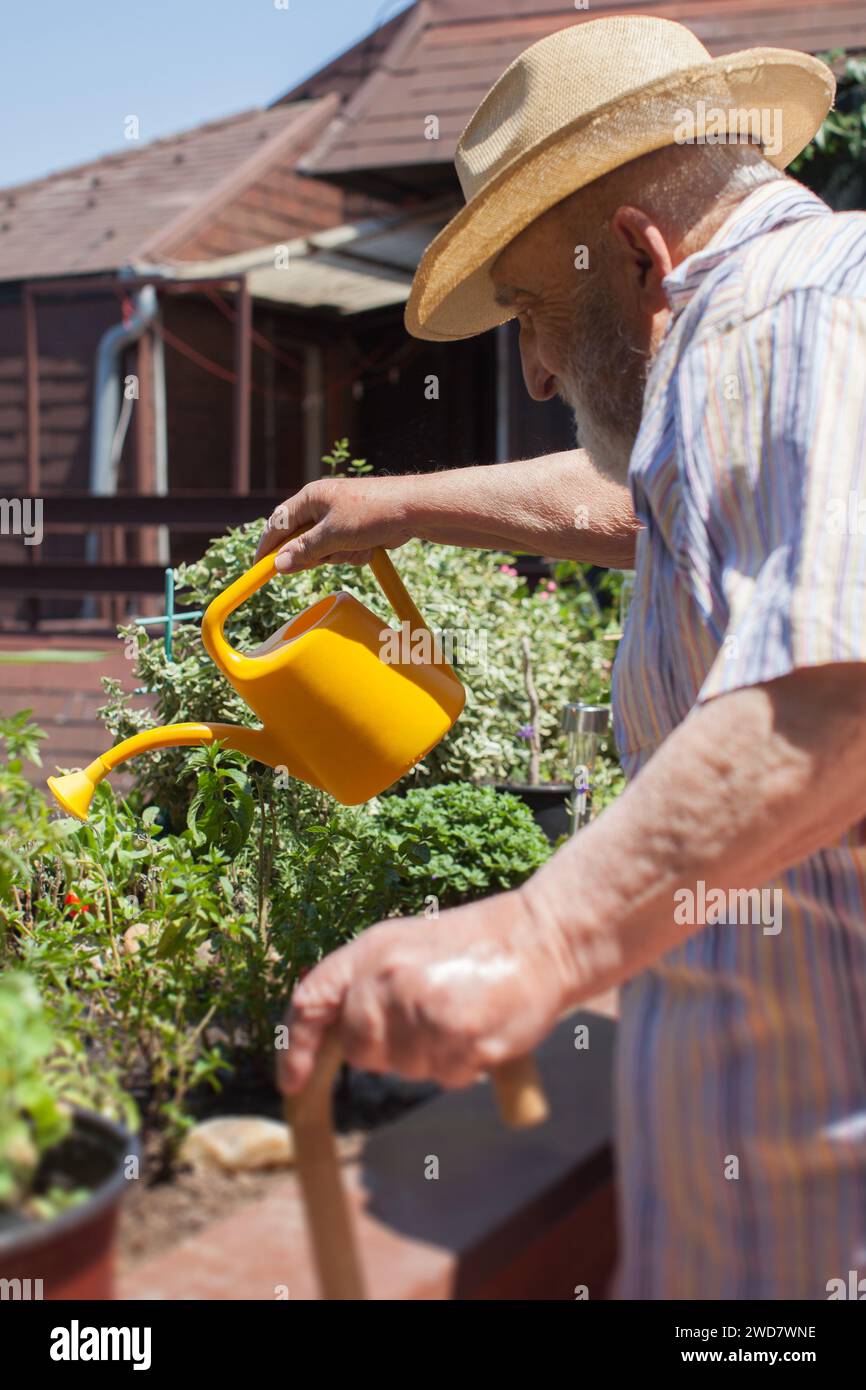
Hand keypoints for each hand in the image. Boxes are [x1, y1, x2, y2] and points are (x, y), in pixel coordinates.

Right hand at [255, 475, 415, 572]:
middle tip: (330, 554)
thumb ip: (304, 551)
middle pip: (302, 541)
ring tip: (356, 546)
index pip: (279, 523)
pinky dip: (355, 555)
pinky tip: (369, 547)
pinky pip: (344, 552)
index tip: (260, 566)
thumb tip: (279, 564)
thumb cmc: (372, 513)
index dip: (268, 545)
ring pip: (325, 551)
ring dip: (340, 556)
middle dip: (316, 554)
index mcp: (311, 498)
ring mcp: (340, 519)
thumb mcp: (333, 535)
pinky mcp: (356, 531)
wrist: (414, 511)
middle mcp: (322, 506)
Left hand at [277, 891, 565, 1094]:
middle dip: (389, 1050)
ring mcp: (426, 1010)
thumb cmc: (472, 946)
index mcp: (372, 950)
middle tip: (429, 1019)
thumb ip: (365, 982)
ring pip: (407, 1070)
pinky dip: (463, 1066)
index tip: (291, 1083)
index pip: (313, 1001)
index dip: (297, 1047)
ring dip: (432, 1057)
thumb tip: (332, 1035)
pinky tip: (480, 1031)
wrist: (541, 938)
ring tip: (461, 1015)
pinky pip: (446, 1077)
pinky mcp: (461, 1038)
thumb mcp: (405, 945)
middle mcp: (391, 978)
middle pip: (362, 1051)